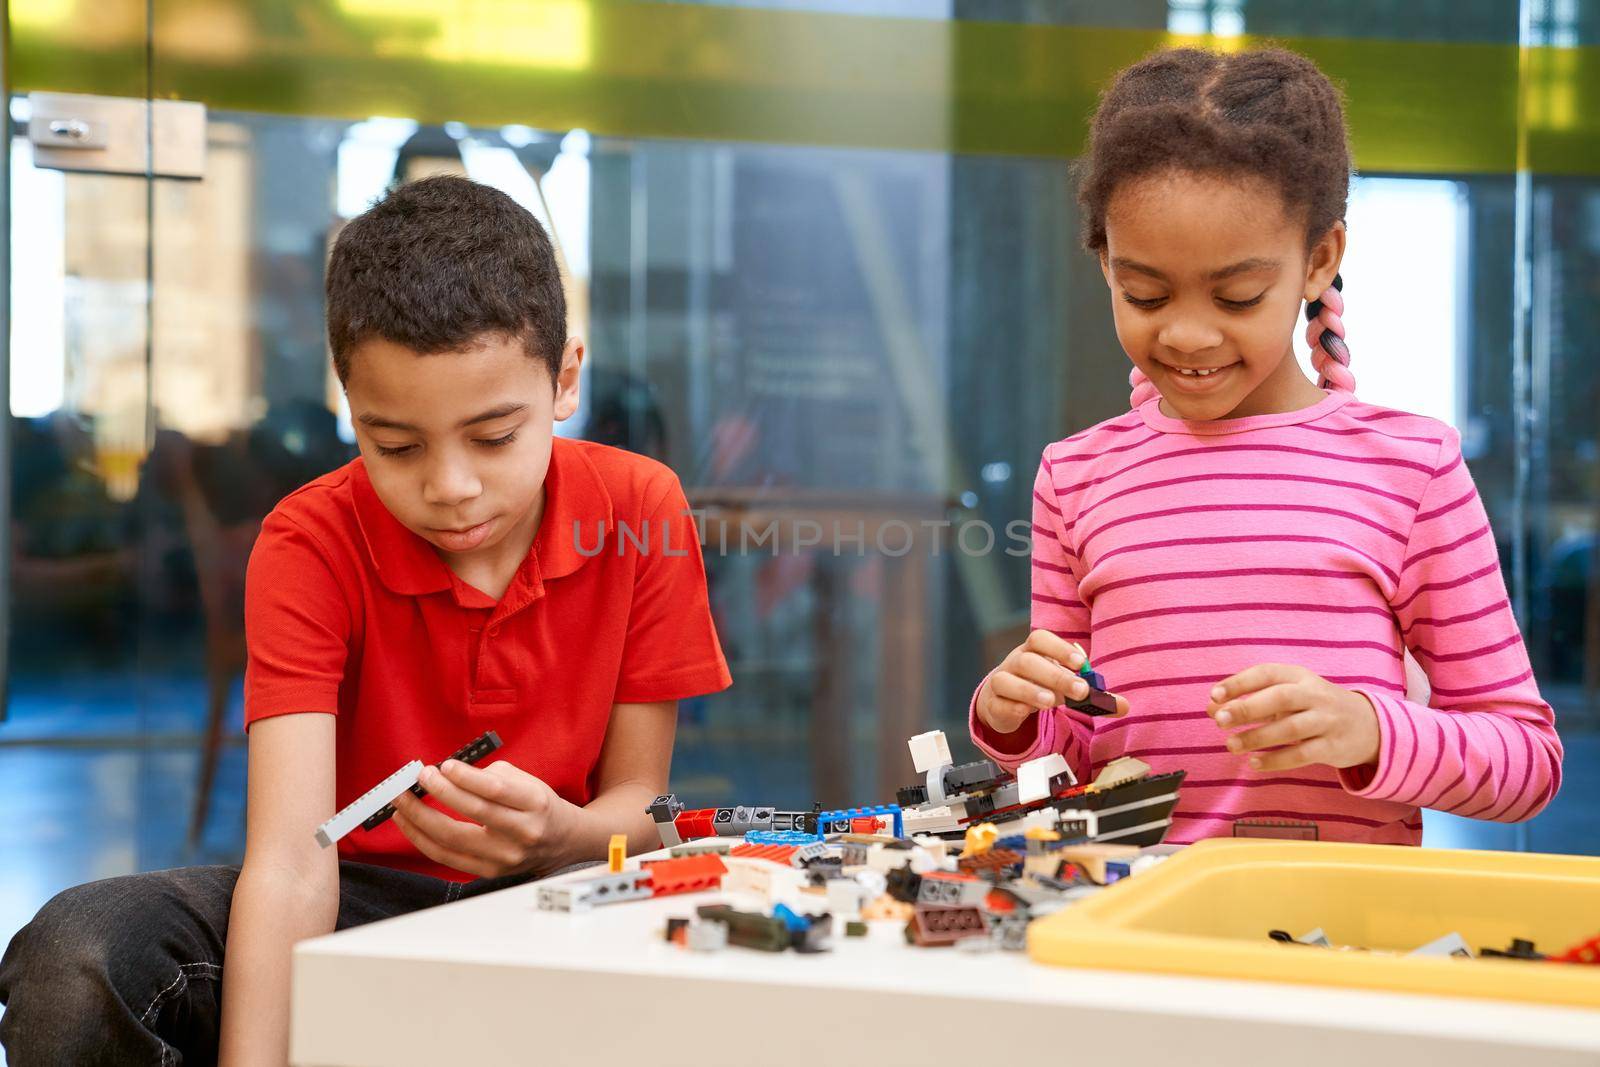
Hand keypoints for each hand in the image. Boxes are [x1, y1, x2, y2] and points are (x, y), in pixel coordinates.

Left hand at [391, 759, 574, 877]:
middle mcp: (522, 832)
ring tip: (401, 801)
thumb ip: (489, 775)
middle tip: (419, 777)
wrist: (561, 841)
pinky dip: (422, 839)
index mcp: (535, 803)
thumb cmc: (537, 805)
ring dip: (421, 818)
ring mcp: (504, 856)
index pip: (495, 790)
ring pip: (453, 839)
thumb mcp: (525, 781)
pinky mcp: (488, 871)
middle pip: (474, 813)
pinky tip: (409, 823)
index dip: (465, 777)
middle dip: (440, 793)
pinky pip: (447, 856)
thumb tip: (447, 775)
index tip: (443, 766)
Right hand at [977, 629, 1128, 733]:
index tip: (1081, 663)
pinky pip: (998, 703)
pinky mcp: (993, 704)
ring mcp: (1000, 683)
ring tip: (1051, 702)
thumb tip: (1125, 706)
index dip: (1059, 648)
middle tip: (1080, 691)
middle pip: (1028, 661)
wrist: (1004, 700)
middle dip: (1055, 675)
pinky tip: (1025, 712)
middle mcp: (1014, 662)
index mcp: (1033, 650)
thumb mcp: (1067, 686)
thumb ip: (1094, 695)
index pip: (1040, 639)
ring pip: (1006, 680)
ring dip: (1030, 690)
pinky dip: (1012, 707)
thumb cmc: (1041, 686)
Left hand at [1207, 664, 1379, 771]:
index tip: (1214, 695)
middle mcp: (1314, 695)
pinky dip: (1277, 760)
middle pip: (1280, 697)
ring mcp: (1327, 720)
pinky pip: (1303, 754)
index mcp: (1298, 676)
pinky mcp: (1333, 747)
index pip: (1266, 673)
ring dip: (1258, 737)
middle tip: (1219, 721)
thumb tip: (1210, 708)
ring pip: (1291, 728)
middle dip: (1247, 708)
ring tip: (1231, 746)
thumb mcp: (1285, 697)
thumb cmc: (1313, 707)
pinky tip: (1255, 764)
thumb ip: (1249, 700)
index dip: (1239, 683)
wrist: (1368, 726)